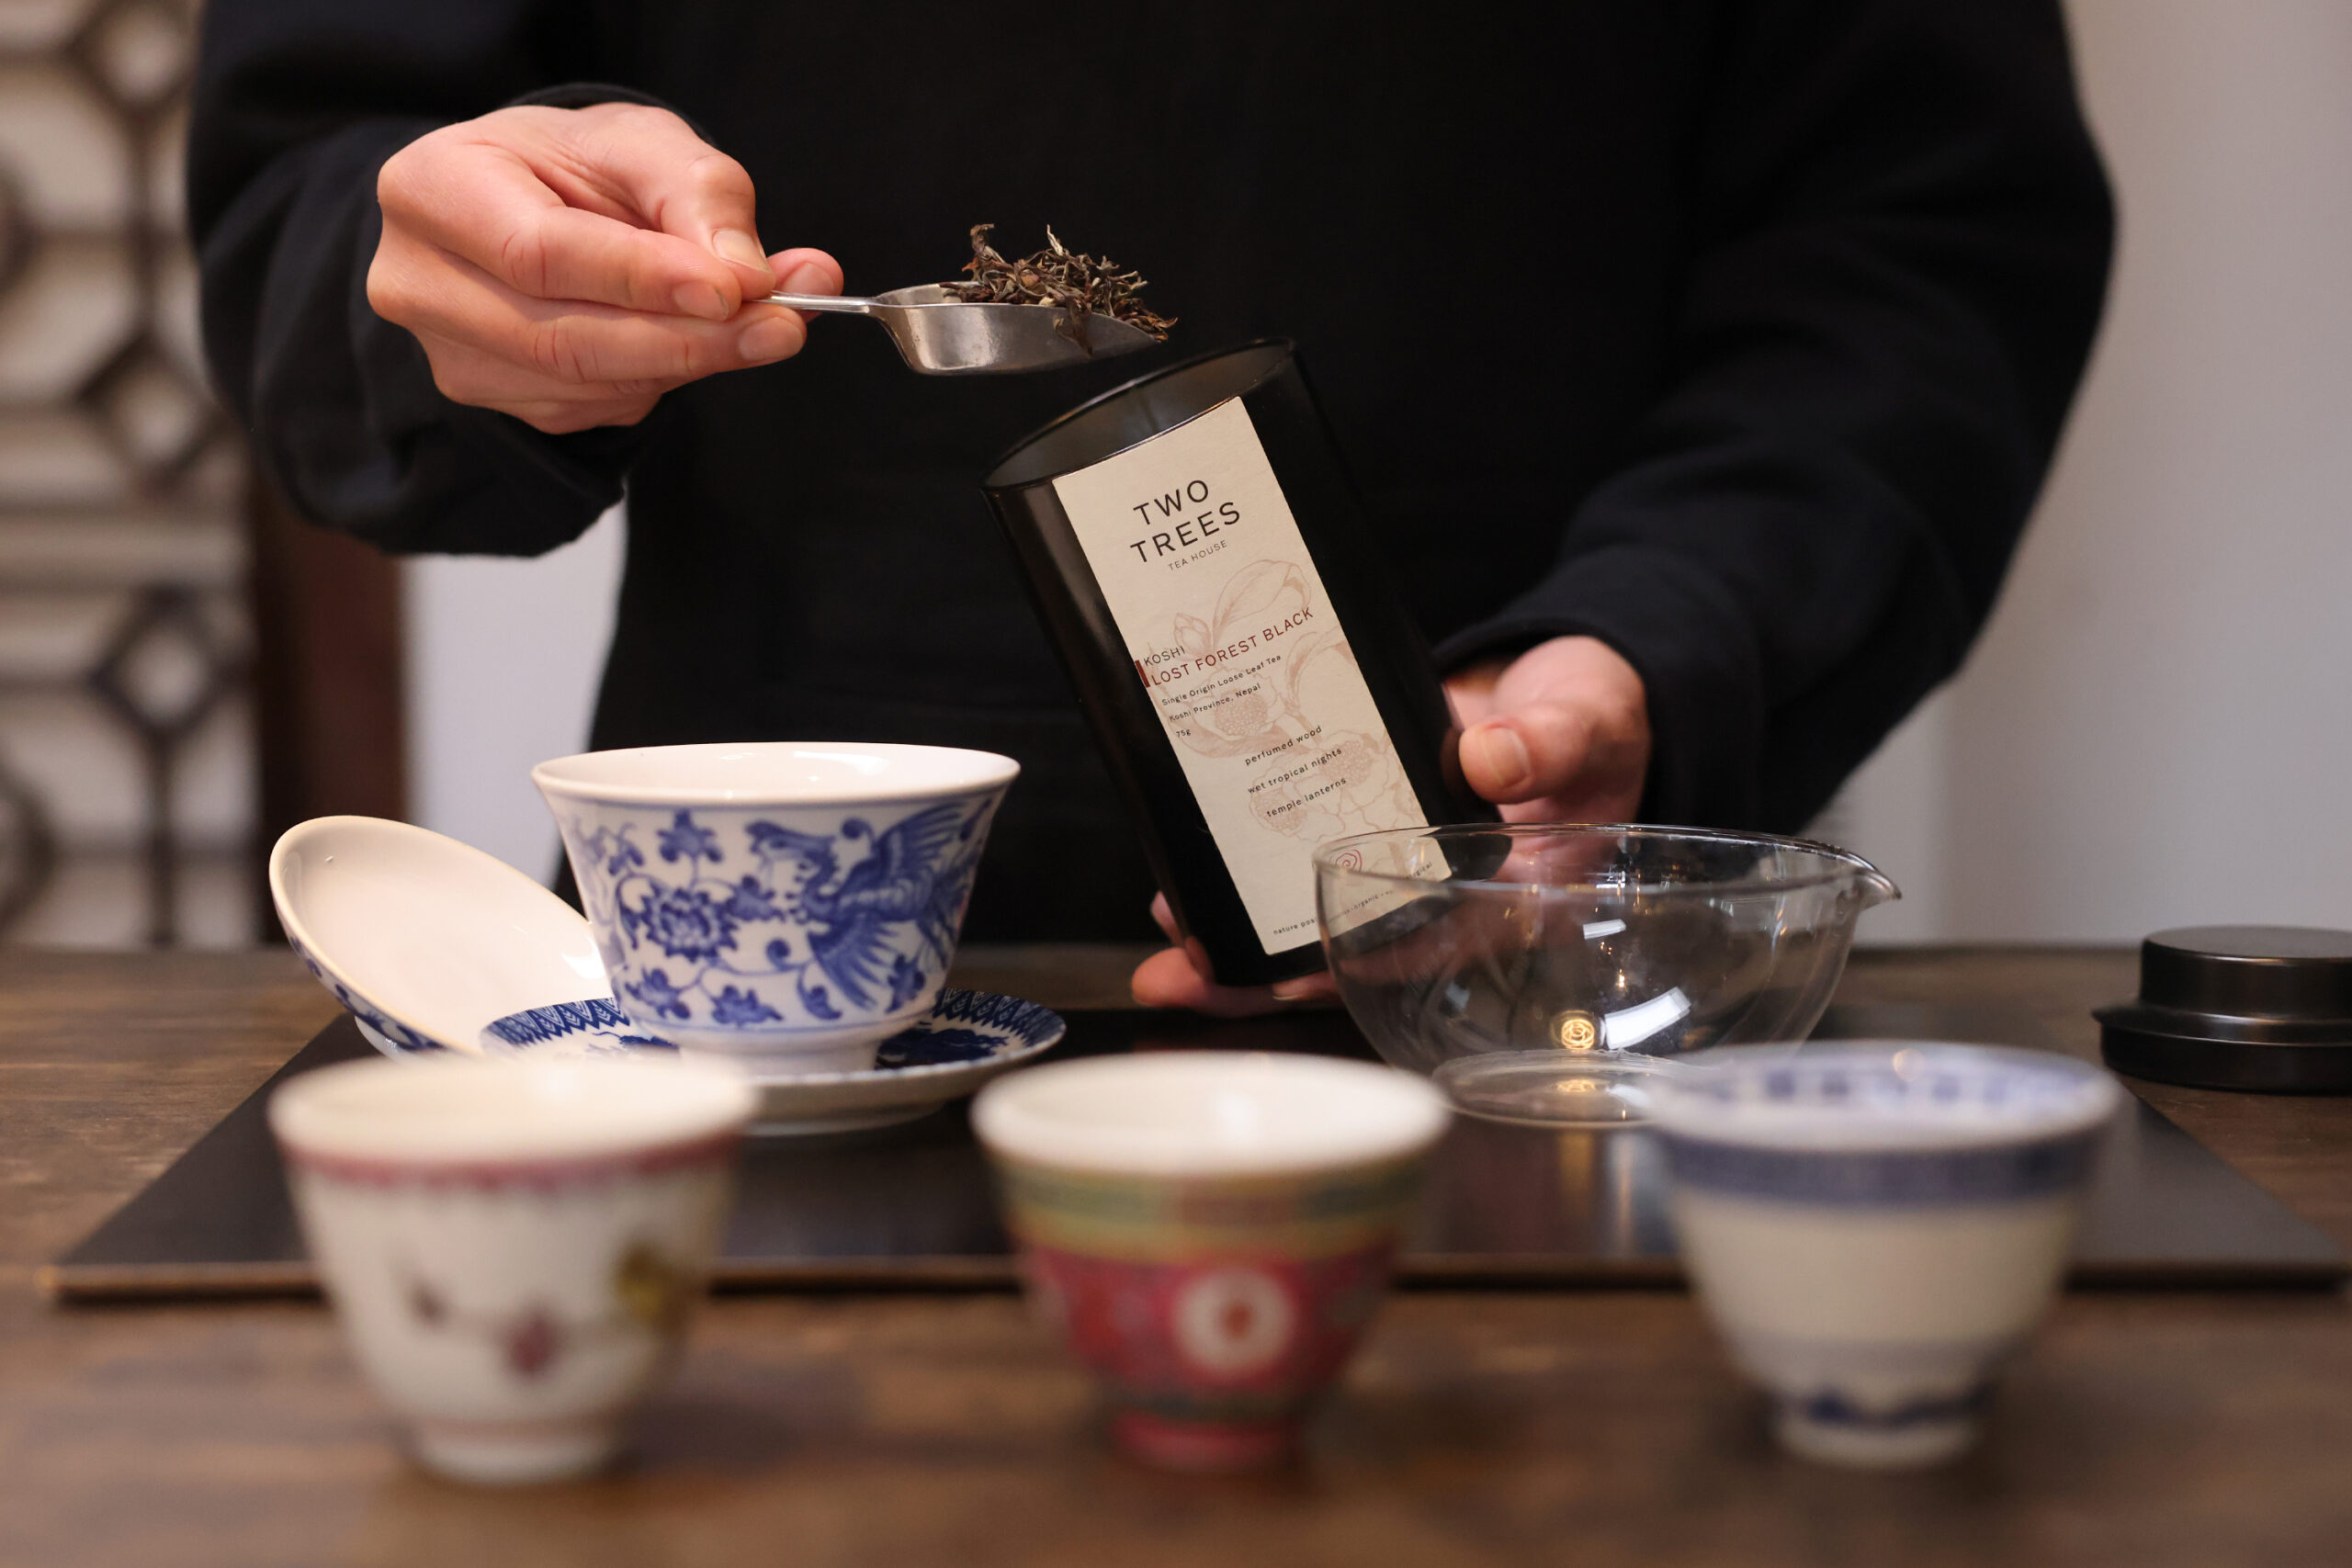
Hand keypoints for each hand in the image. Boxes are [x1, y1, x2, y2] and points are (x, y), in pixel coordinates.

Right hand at [367, 103, 841, 434]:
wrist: (534, 203)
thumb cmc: (578, 166)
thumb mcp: (642, 144)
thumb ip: (700, 197)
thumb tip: (751, 275)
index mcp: (433, 186)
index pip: (539, 252)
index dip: (641, 279)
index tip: (734, 288)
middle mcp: (420, 280)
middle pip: (561, 337)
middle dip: (687, 339)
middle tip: (784, 325)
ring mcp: (449, 353)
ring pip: (585, 384)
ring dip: (688, 362)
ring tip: (764, 324)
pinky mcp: (493, 400)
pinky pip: (593, 409)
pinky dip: (660, 380)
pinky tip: (688, 339)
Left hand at [1130, 634, 1650, 1012]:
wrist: (1569, 682)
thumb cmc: (1596, 718)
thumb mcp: (1588, 722)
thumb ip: (1552, 740)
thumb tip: (1490, 758)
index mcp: (1512, 902)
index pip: (1427, 951)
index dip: (1354, 966)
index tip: (1288, 972)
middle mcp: (1447, 900)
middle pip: (1351, 955)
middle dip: (1264, 974)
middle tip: (1181, 976)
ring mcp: (1401, 866)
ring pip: (1315, 918)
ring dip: (1240, 933)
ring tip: (1167, 930)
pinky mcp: (1367, 825)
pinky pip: (1305, 859)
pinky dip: (1249, 868)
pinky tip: (1187, 871)